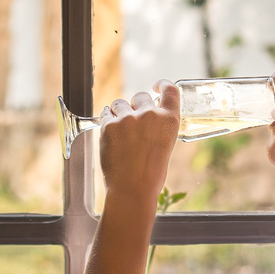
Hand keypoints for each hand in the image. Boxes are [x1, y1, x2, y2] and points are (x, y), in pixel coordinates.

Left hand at [98, 83, 179, 199]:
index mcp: (169, 120)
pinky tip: (110, 135)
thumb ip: (157, 126)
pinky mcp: (109, 125)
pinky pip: (105, 114)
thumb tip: (145, 117)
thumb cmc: (151, 174)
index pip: (169, 90)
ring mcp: (128, 119)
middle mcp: (150, 115)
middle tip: (133, 122)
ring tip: (120, 132)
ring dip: (119, 112)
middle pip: (140, 96)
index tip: (155, 86)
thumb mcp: (165, 145)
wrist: (132, 189)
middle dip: (135, 106)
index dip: (162, 84)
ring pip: (119, 103)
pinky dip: (107, 121)